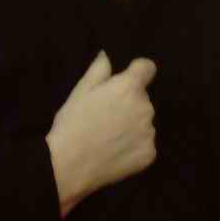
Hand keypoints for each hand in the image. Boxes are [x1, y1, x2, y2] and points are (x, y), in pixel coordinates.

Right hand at [45, 51, 156, 213]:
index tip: (126, 81)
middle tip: (107, 115)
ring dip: (133, 124)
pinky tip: (115, 152)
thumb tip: (108, 55)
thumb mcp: (80, 91)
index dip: (137, 72)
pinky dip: (134, 146)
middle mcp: (145, 107)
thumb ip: (99, 70)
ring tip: (109, 136)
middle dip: (129, 102)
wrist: (70, 165)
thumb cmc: (72, 123)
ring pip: (144, 122)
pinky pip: (145, 144)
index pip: (147, 68)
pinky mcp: (149, 154)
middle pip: (143, 98)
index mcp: (129, 87)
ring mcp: (149, 133)